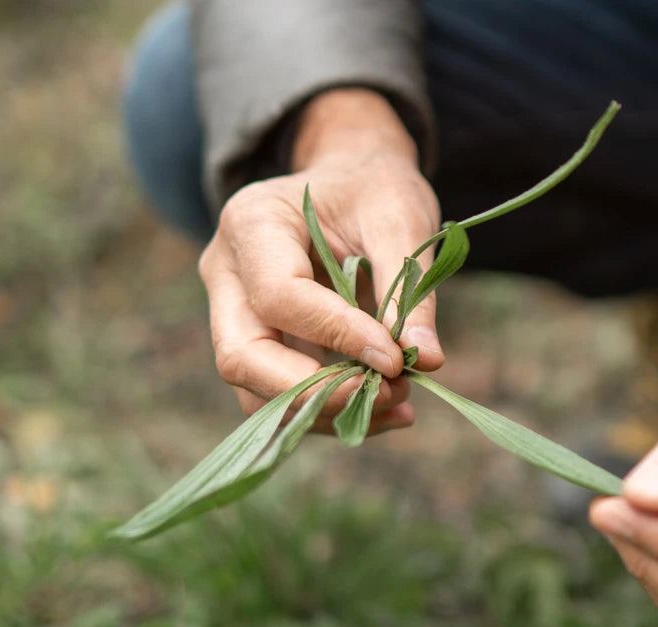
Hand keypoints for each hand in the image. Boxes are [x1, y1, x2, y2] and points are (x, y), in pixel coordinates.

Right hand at [197, 89, 444, 433]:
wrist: (354, 185)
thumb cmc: (373, 190)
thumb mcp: (400, 219)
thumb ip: (409, 288)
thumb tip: (429, 360)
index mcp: (251, 222)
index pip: (279, 298)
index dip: (338, 336)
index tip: (396, 359)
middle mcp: (227, 273)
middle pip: (242, 357)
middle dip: (316, 391)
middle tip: (391, 393)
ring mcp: (235, 314)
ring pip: (256, 391)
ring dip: (328, 411)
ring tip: (400, 403)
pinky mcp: (261, 346)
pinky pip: (283, 396)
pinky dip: (334, 411)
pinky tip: (390, 409)